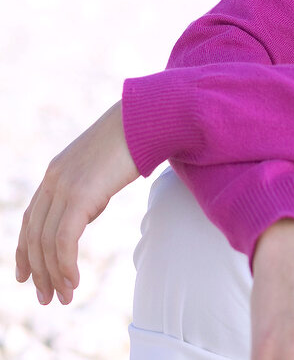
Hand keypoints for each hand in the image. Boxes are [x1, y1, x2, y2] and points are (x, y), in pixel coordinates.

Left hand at [15, 100, 139, 305]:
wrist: (144, 119)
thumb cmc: (131, 141)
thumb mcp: (100, 169)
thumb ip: (86, 190)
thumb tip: (85, 214)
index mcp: (55, 173)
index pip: (31, 219)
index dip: (24, 250)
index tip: (24, 276)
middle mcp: (53, 180)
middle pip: (34, 236)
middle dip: (39, 271)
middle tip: (47, 298)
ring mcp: (64, 186)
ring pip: (47, 243)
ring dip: (53, 275)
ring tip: (63, 296)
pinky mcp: (79, 194)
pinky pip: (64, 240)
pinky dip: (65, 265)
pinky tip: (73, 281)